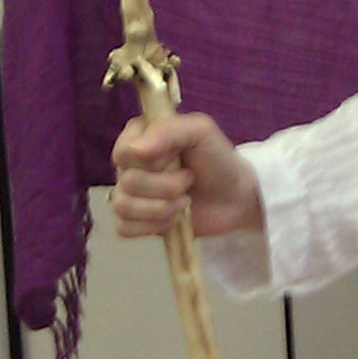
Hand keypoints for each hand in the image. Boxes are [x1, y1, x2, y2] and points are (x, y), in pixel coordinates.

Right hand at [111, 112, 261, 241]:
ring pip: (123, 206)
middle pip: (127, 181)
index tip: (176, 156)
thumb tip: (134, 150)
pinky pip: (124, 228)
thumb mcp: (200, 131)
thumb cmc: (217, 159)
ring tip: (185, 201)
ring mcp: (130, 194)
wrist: (234, 197)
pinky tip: (172, 219)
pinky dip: (152, 226)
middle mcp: (130, 165)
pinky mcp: (136, 220)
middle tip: (189, 180)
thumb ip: (168, 130)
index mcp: (140, 137)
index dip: (150, 160)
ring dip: (161, 207)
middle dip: (166, 186)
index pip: (122, 151)